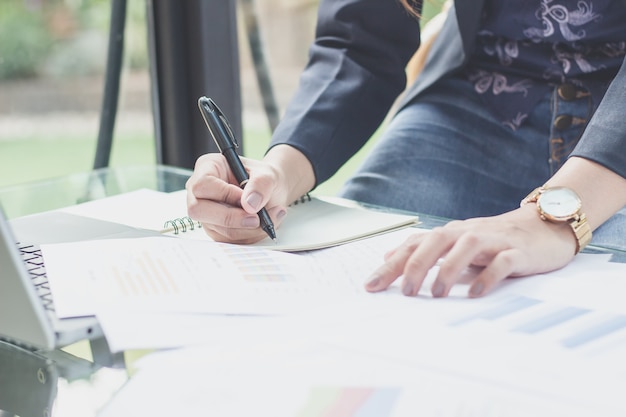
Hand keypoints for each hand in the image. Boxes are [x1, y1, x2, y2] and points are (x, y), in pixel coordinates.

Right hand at [186, 153, 289, 243]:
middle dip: (230, 218)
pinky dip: (249, 235)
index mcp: (208, 167)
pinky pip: (228, 240)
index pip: (202, 184)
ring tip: (269, 217)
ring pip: (217, 229)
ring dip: (247, 229)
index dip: (224, 194)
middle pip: (198, 210)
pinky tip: (263, 224)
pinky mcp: (215, 229)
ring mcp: (206, 212)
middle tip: (256, 218)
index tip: (246, 200)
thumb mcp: (268, 174)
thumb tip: (249, 204)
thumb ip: (260, 185)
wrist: (272, 192)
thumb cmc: (264, 178)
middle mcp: (201, 191)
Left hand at [364, 204, 577, 297]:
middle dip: (417, 265)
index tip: (371, 286)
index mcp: (450, 233)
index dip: (391, 264)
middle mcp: (467, 233)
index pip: (415, 244)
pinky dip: (488, 276)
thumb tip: (388, 255)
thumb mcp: (455, 243)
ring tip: (437, 294)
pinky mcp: (518, 251)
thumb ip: (423, 248)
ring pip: (467, 247)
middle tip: (406, 292)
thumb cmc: (494, 239)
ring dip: (449, 269)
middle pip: (436, 241)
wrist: (544, 226)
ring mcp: (493, 240)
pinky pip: (502, 262)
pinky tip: (476, 293)